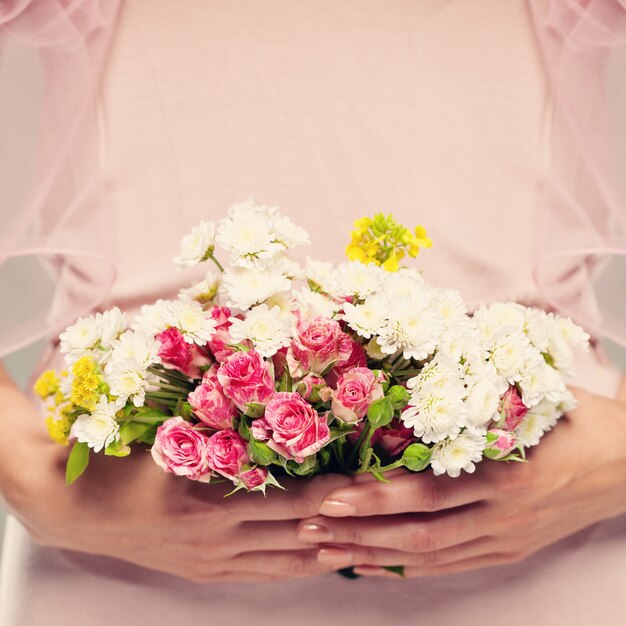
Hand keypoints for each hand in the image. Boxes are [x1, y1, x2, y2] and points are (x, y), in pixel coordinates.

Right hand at [0, 365, 351, 582]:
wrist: (69, 505)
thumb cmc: (119, 457)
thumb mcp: (168, 430)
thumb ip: (222, 419)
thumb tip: (272, 397)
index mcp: (211, 499)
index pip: (296, 498)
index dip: (341, 491)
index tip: (378, 479)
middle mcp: (217, 539)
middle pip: (300, 535)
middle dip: (348, 525)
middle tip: (392, 514)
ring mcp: (212, 562)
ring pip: (288, 563)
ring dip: (330, 551)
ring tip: (372, 543)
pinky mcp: (204, 573)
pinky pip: (264, 576)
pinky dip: (298, 567)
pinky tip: (321, 559)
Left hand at [296, 384, 625, 577]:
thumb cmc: (577, 421)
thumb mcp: (531, 398)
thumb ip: (476, 393)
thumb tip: (414, 369)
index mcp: (506, 475)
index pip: (426, 492)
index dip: (376, 498)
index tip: (330, 495)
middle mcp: (503, 516)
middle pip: (419, 531)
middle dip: (360, 531)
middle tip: (309, 526)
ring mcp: (506, 540)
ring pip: (430, 555)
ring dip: (374, 553)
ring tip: (326, 549)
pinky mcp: (509, 551)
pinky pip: (451, 565)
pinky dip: (409, 566)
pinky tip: (373, 564)